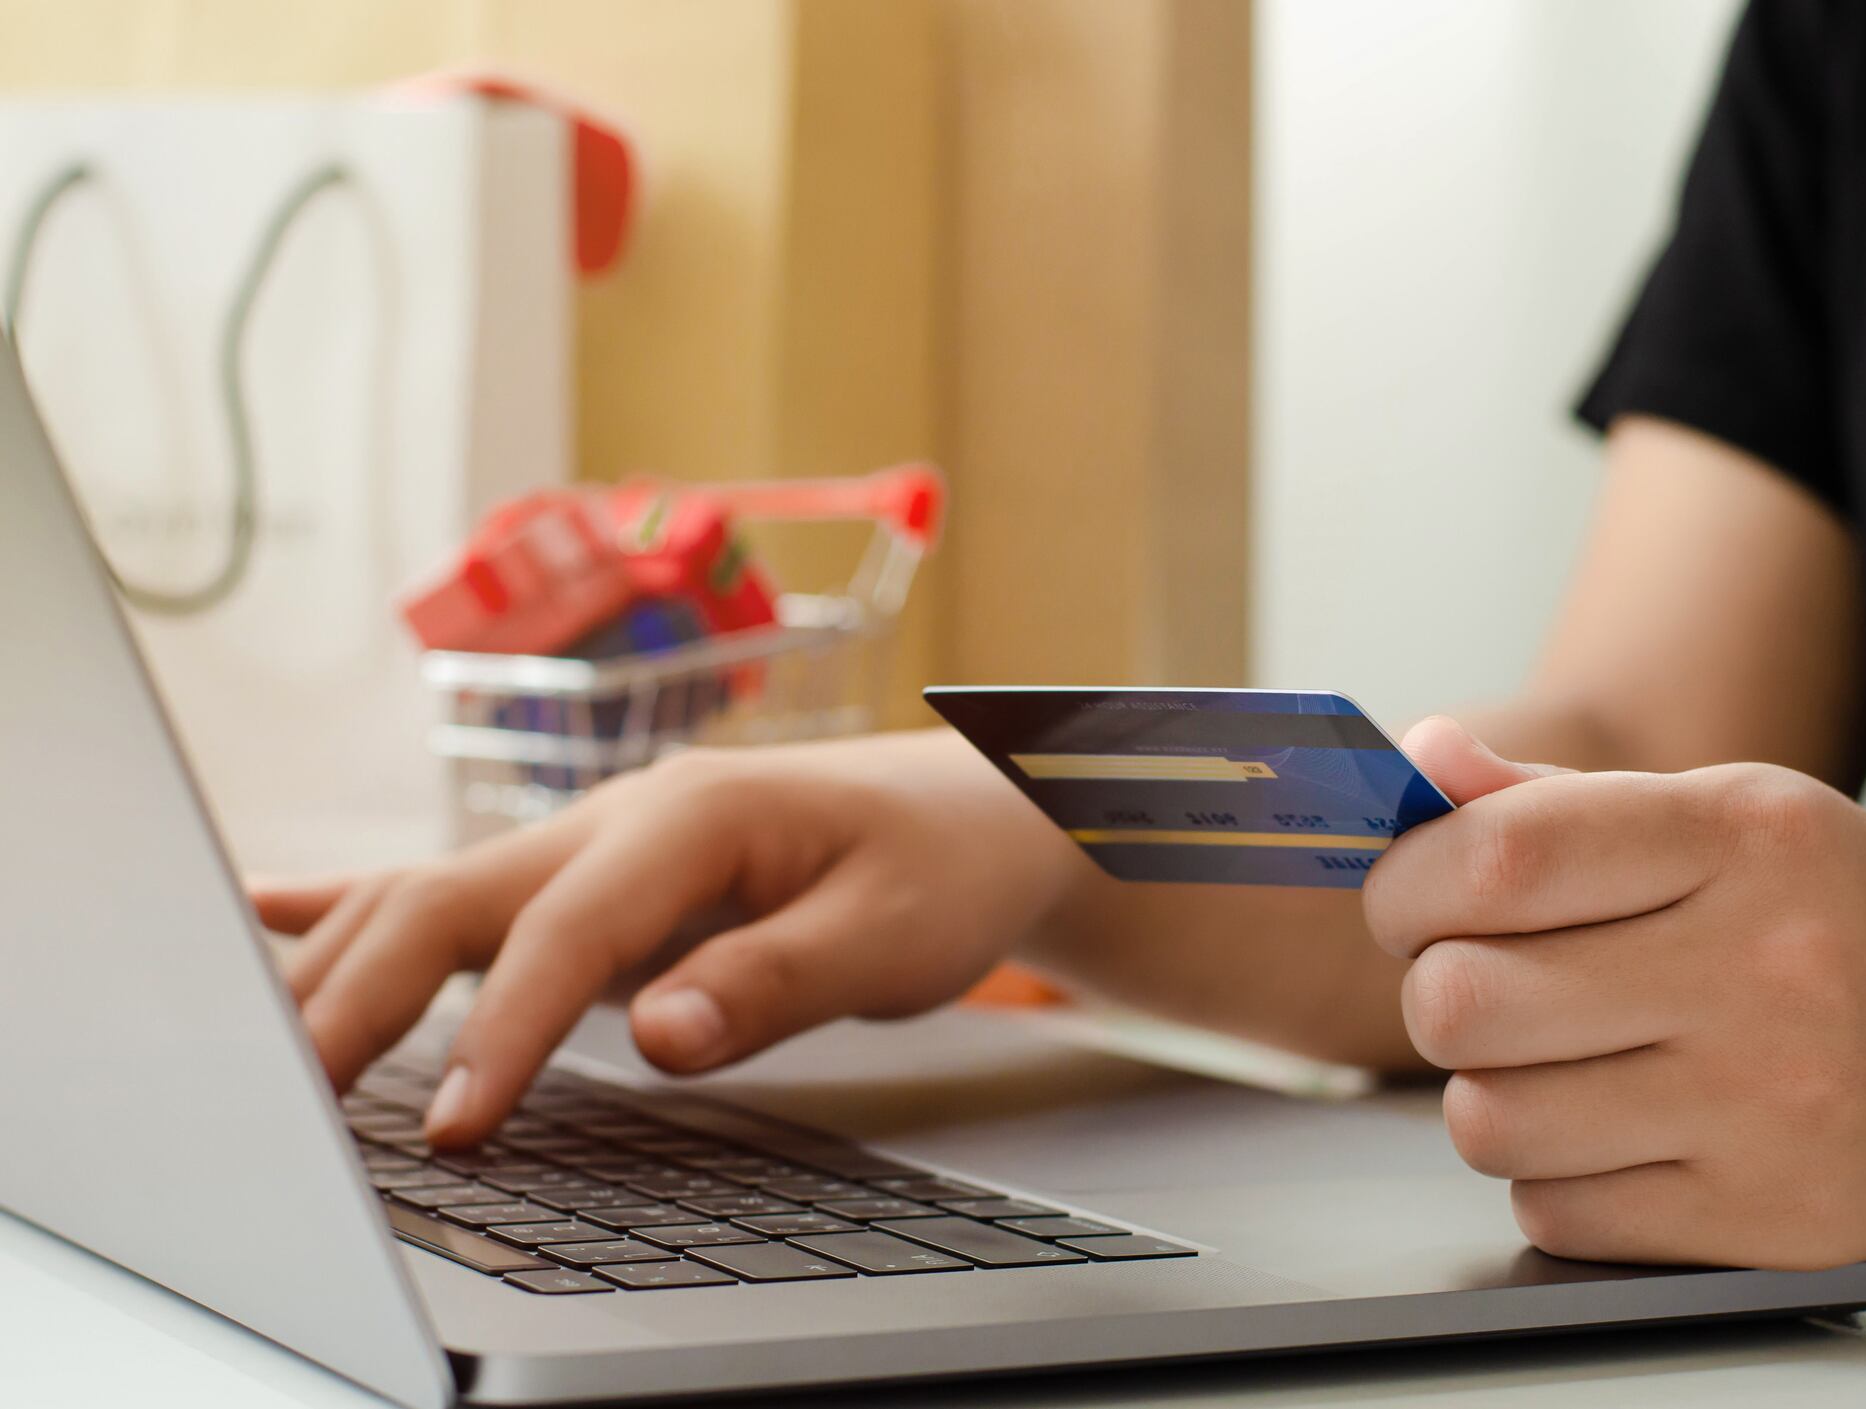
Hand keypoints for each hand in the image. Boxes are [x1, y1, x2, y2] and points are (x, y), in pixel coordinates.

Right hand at [254, 730, 1082, 1146]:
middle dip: (359, 997)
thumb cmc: (934, 868)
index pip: (566, 932)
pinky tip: (267, 919)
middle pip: (450, 899)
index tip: (451, 1129)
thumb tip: (657, 1033)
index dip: (502, 1032)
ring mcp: (588, 846)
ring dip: (337, 969)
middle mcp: (616, 819)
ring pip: (429, 897)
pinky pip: (454, 893)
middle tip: (283, 1105)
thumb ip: (774, 981)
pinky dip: (354, 910)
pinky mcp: (584, 885)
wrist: (962, 814)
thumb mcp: (891, 933)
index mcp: (689, 817)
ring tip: (246, 1048)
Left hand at [1363, 717, 1865, 1268]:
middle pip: (1464, 1000)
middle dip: (1436, 994)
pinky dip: (1553, 1177)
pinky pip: (1553, 1212)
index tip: (1405, 901)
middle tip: (1479, 984)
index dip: (1407, 884)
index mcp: (1743, 838)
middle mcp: (1764, 969)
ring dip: (1489, 1093)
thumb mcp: (1722, 818)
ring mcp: (1769, 1109)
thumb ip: (1554, 801)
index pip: (1502, 857)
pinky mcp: (1765, 1226)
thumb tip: (1419, 759)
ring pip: (1488, 1119)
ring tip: (1557, 1062)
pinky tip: (1620, 1132)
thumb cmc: (1832, 923)